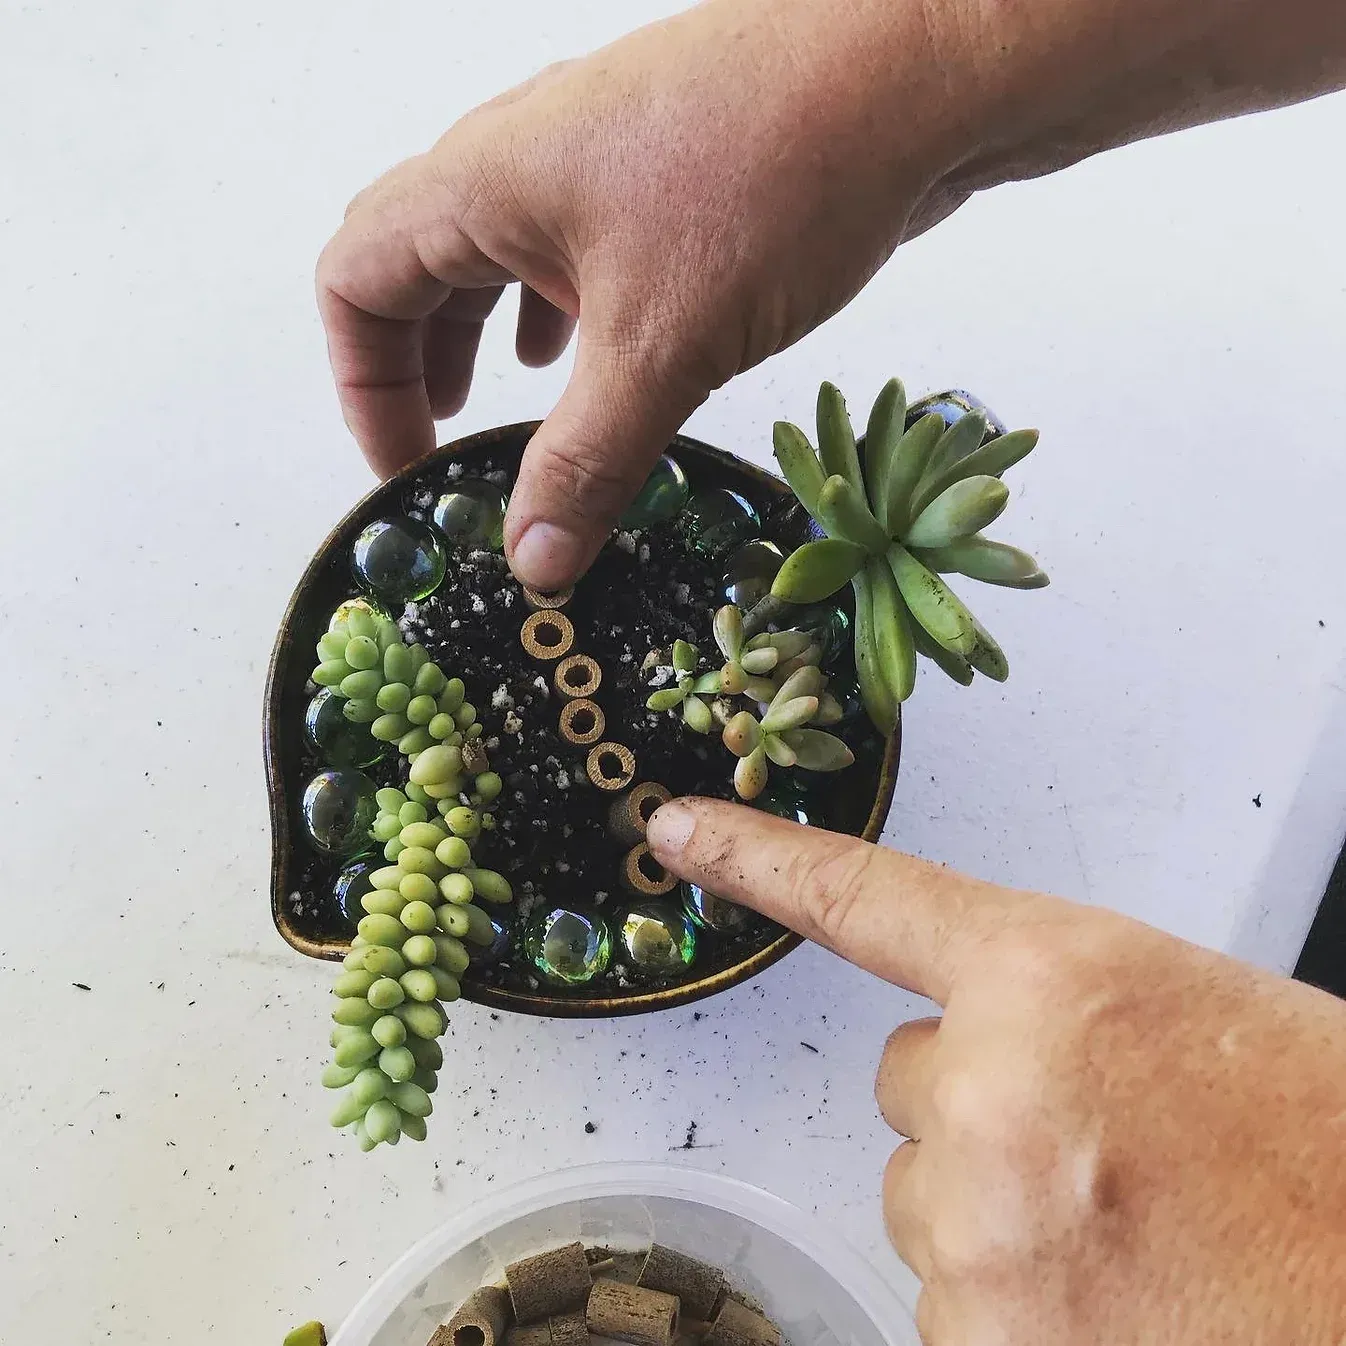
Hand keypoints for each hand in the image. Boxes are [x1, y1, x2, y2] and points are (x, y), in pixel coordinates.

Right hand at [316, 0, 982, 589]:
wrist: (914, 72)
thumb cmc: (774, 174)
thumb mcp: (663, 347)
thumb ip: (587, 461)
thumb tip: (535, 559)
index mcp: (483, 181)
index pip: (356, 280)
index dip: (363, 385)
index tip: (412, 466)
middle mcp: (524, 157)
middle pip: (417, 263)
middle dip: (417, 363)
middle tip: (446, 448)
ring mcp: (597, 157)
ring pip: (502, 253)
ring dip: (489, 335)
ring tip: (507, 410)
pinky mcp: (663, 172)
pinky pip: (577, 245)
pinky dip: (565, 311)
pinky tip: (599, 356)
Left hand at [647, 798, 1345, 1343]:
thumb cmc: (1325, 1148)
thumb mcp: (1193, 1021)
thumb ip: (1061, 1017)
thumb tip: (988, 1044)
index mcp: (1057, 975)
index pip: (863, 896)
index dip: (758, 859)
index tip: (679, 831)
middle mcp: (991, 1087)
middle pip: (909, 1087)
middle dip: (984, 1114)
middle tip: (1108, 1154)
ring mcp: (977, 1227)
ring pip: (931, 1204)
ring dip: (1004, 1220)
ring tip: (1134, 1240)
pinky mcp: (983, 1341)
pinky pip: (956, 1309)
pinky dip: (1020, 1313)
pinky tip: (1121, 1307)